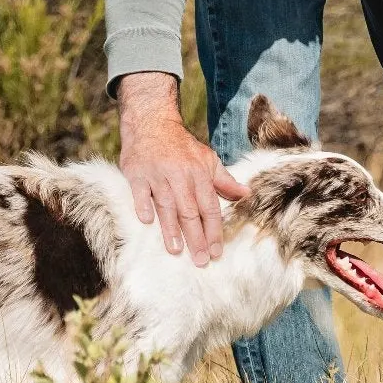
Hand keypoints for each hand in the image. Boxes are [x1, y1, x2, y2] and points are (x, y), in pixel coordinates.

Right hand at [117, 72, 248, 264]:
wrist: (152, 122)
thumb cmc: (181, 147)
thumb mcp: (207, 159)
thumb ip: (224, 181)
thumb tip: (246, 195)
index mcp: (199, 173)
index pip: (209, 207)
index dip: (213, 230)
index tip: (216, 252)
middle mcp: (180, 175)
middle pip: (189, 211)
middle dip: (196, 238)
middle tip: (200, 261)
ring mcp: (157, 174)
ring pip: (166, 205)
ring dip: (170, 229)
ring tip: (176, 251)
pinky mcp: (136, 173)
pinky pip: (139, 192)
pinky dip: (143, 205)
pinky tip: (146, 222)